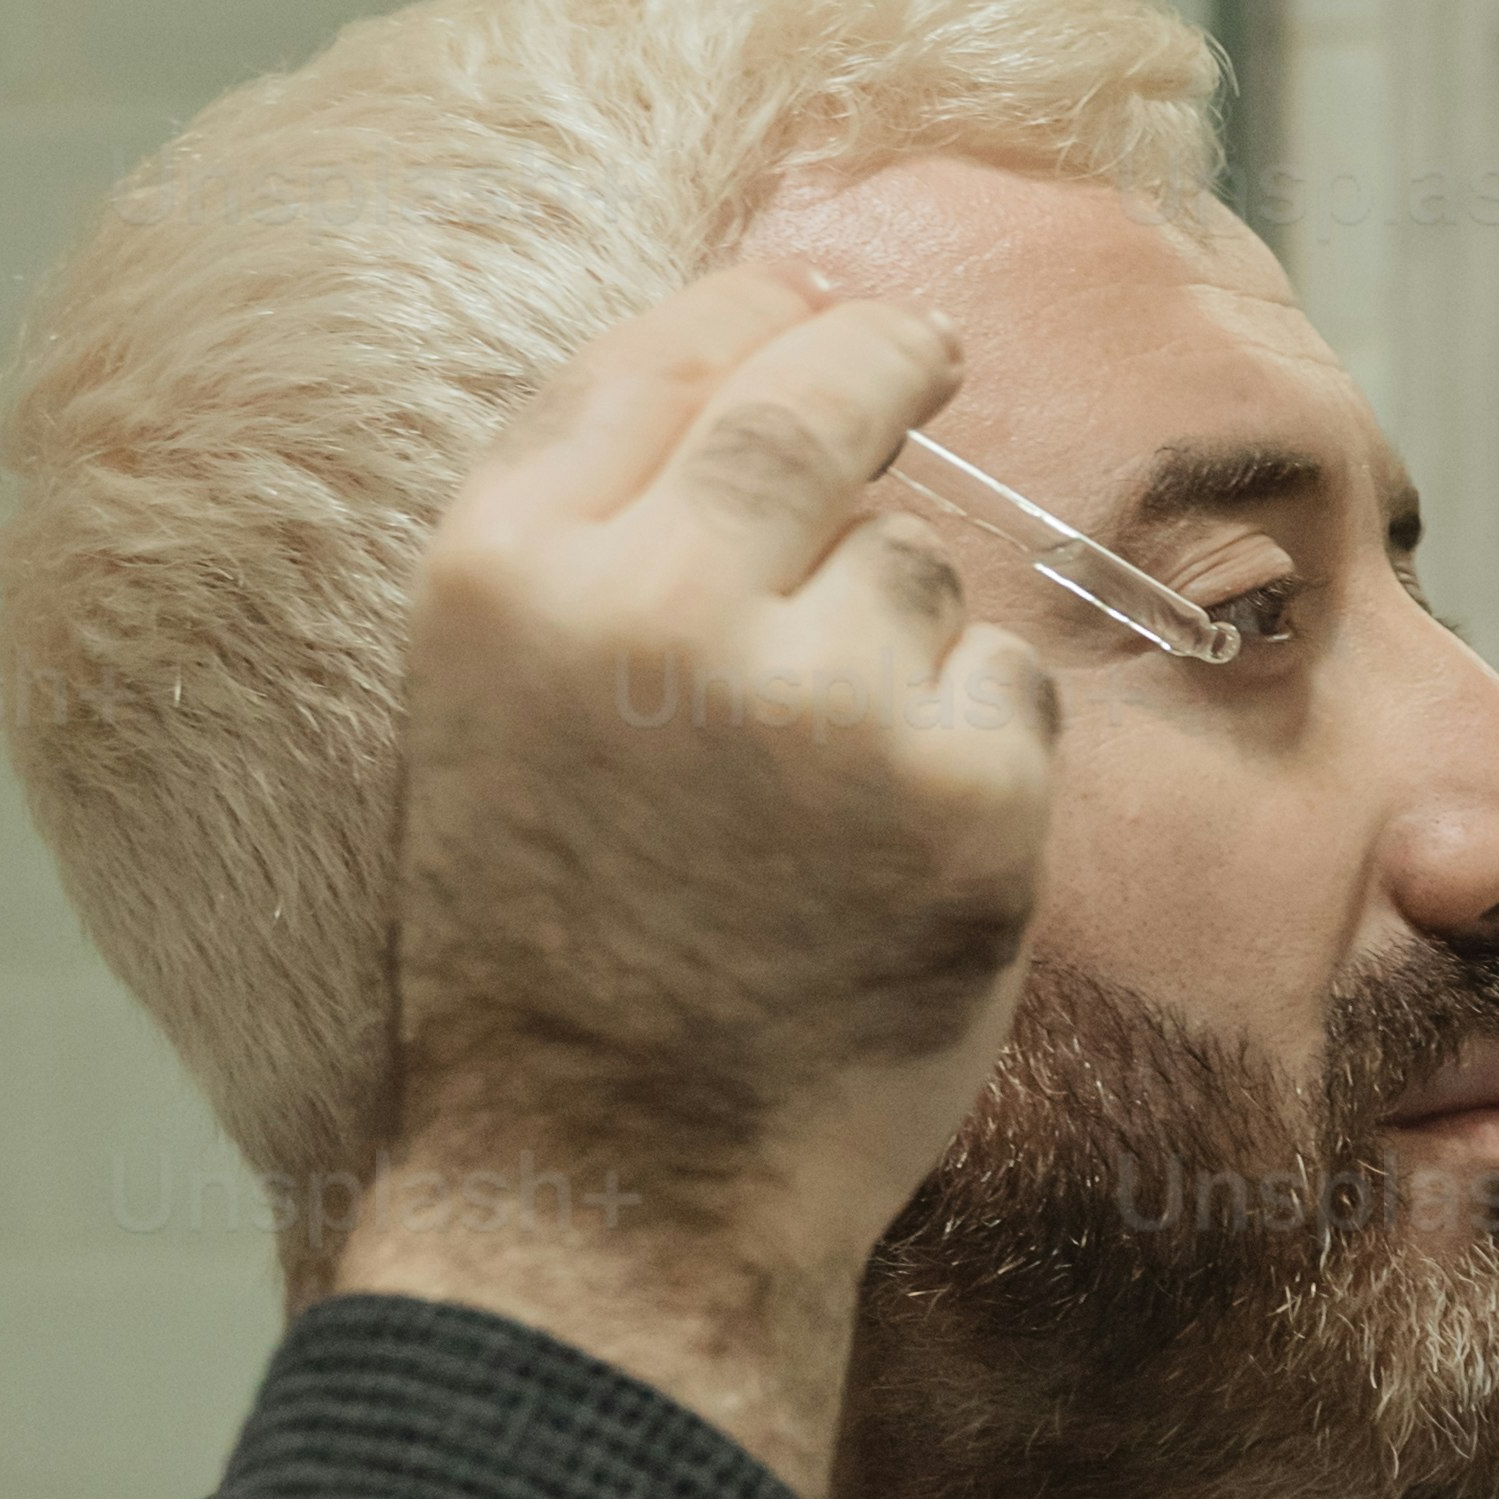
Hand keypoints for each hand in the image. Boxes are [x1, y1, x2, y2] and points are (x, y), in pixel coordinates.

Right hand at [337, 265, 1060, 1498]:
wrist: (616, 1195)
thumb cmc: (548, 974)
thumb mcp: (490, 728)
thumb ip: (588, 556)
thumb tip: (743, 372)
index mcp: (505, 578)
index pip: (652, 361)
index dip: (748, 314)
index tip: (804, 303)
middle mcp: (657, 604)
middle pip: (815, 401)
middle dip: (883, 355)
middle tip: (928, 346)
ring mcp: (821, 695)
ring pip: (922, 576)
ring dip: (905, 654)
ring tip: (821, 813)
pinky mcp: (962, 790)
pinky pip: (1008, 695)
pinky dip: (978, 763)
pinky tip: (896, 872)